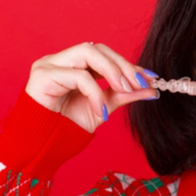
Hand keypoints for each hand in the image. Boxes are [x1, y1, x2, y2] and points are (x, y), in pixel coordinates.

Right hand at [25, 42, 158, 133]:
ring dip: (111, 71)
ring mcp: (49, 64)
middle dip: (122, 65)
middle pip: (97, 49)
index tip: (151, 78)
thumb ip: (125, 96)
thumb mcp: (104, 108)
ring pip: (87, 53)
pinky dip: (95, 92)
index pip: (104, 54)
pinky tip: (101, 111)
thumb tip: (153, 89)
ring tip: (124, 91)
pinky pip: (77, 76)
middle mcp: (60, 60)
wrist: (43, 147)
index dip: (128, 64)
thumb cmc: (67, 127)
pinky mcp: (42, 75)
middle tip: (139, 84)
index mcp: (73, 65)